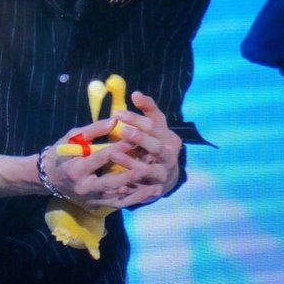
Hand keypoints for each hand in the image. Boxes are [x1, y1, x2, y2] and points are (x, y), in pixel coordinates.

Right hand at [43, 118, 141, 207]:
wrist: (48, 177)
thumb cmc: (61, 152)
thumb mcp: (73, 136)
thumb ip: (94, 130)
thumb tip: (115, 120)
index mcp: (76, 168)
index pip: (102, 157)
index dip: (120, 148)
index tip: (137, 140)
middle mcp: (83, 186)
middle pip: (111, 181)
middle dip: (131, 174)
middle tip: (150, 167)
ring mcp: (89, 199)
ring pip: (117, 197)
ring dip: (137, 192)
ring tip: (157, 186)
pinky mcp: (94, 206)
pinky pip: (116, 204)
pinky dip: (132, 200)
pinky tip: (147, 195)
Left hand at [89, 92, 181, 208]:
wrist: (166, 176)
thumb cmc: (156, 143)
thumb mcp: (156, 126)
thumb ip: (148, 109)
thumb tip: (136, 93)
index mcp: (169, 139)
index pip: (155, 126)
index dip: (137, 119)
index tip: (118, 113)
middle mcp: (169, 157)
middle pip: (156, 147)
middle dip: (140, 138)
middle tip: (122, 131)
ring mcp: (163, 175)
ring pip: (148, 169)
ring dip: (131, 162)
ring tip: (113, 154)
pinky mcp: (155, 190)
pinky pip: (141, 189)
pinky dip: (130, 186)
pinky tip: (117, 183)